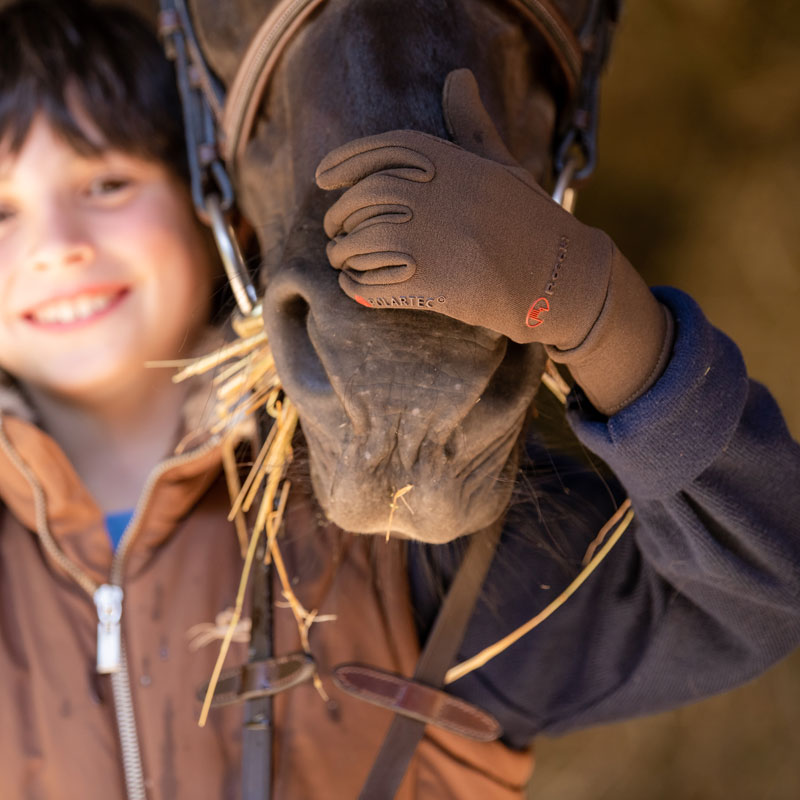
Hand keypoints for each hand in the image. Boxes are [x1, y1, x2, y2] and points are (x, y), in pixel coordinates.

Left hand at [316, 69, 671, 412]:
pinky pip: (373, 283)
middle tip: (334, 230)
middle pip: (362, 199)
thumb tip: (457, 76)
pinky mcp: (433, 285)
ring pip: (361, 243)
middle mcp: (436, 195)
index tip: (321, 178)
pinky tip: (353, 285)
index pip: (381, 152)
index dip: (343, 163)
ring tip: (342, 259)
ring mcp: (432, 241)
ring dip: (343, 254)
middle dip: (338, 216)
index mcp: (450, 162)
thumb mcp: (502, 166)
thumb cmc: (530, 221)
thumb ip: (470, 126)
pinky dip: (355, 286)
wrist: (562, 276)